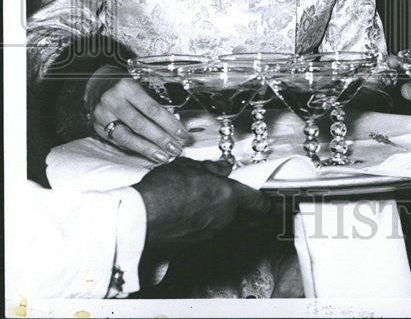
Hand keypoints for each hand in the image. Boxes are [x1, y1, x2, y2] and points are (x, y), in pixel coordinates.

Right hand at [86, 66, 191, 162]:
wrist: (97, 84)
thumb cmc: (126, 85)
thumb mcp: (142, 85)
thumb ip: (156, 103)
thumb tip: (176, 122)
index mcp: (127, 87)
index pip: (152, 109)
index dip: (169, 123)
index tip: (183, 134)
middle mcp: (112, 101)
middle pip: (140, 125)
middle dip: (161, 139)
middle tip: (176, 150)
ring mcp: (102, 115)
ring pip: (126, 137)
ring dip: (147, 149)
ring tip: (164, 157)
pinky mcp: (97, 127)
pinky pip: (118, 142)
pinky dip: (135, 149)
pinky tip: (148, 154)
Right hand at [133, 157, 269, 251]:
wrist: (138, 222)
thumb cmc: (162, 192)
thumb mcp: (188, 167)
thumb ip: (209, 168)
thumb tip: (220, 167)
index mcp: (229, 196)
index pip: (259, 202)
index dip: (265, 201)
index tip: (268, 200)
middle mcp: (225, 219)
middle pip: (252, 221)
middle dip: (255, 216)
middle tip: (253, 208)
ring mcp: (210, 235)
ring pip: (231, 229)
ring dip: (231, 221)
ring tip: (220, 209)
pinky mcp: (195, 246)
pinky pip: (212, 235)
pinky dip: (212, 228)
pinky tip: (200, 219)